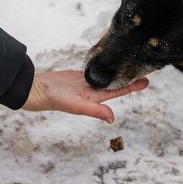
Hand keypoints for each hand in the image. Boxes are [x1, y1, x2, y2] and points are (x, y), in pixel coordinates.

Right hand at [21, 70, 148, 122]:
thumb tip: (112, 119)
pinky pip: (93, 71)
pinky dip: (102, 68)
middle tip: (143, 71)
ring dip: (116, 73)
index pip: (118, 91)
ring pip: (105, 77)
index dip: (132, 87)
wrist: (37, 90)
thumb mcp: (77, 106)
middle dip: (128, 78)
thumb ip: (94, 111)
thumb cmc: (55, 99)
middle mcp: (92, 91)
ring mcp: (84, 83)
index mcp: (94, 98)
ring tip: (129, 67)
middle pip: (115, 83)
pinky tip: (107, 64)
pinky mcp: (77, 76)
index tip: (145, 81)